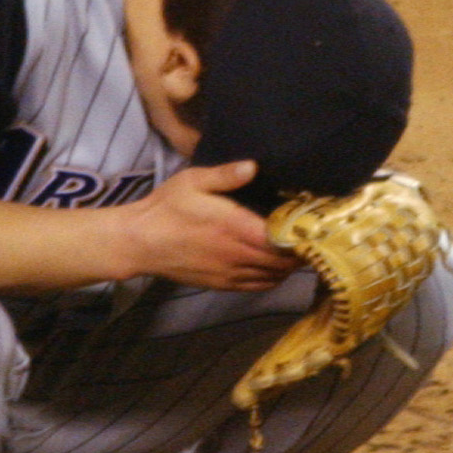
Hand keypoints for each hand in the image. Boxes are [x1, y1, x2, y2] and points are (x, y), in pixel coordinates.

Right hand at [113, 161, 300, 292]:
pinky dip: (272, 278)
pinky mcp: (222, 284)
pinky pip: (257, 286)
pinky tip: (275, 266)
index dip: (301, 236)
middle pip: (283, 262)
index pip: (282, 240)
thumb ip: (226, 175)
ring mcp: (230, 274)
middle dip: (300, 252)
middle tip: (309, 236)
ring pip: (273, 277)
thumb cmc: (167, 208)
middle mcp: (237, 255)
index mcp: (235, 228)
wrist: (140, 243)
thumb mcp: (193, 181)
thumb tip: (253, 166)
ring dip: (288, 266)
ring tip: (296, 250)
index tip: (312, 224)